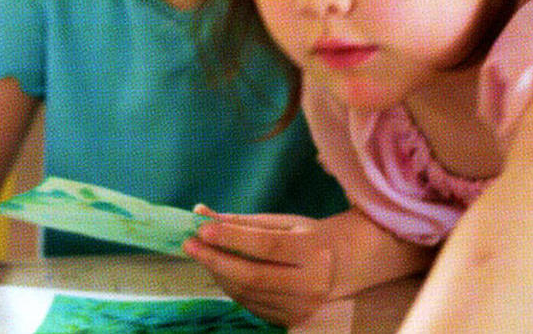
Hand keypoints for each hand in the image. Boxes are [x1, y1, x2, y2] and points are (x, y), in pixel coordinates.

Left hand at [182, 206, 333, 325]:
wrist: (342, 266)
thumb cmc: (308, 237)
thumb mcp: (281, 222)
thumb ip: (242, 221)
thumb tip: (200, 212)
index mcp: (313, 250)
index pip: (267, 246)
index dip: (232, 238)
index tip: (202, 229)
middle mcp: (310, 283)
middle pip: (253, 276)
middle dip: (216, 260)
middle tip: (190, 244)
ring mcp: (301, 307)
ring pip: (247, 293)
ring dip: (219, 273)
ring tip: (202, 255)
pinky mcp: (291, 320)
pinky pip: (250, 305)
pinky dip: (230, 288)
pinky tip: (221, 272)